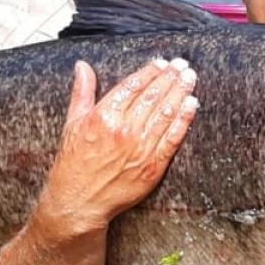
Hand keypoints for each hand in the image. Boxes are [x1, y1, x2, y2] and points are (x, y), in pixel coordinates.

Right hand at [36, 57, 198, 229]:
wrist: (79, 201)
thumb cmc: (73, 164)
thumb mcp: (72, 123)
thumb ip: (81, 92)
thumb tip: (82, 66)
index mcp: (103, 116)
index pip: (133, 85)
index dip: (150, 71)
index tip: (162, 63)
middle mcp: (124, 129)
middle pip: (153, 95)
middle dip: (170, 77)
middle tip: (182, 65)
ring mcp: (140, 148)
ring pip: (166, 112)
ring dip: (181, 92)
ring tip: (190, 78)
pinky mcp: (153, 165)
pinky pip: (173, 138)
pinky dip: (184, 119)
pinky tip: (192, 104)